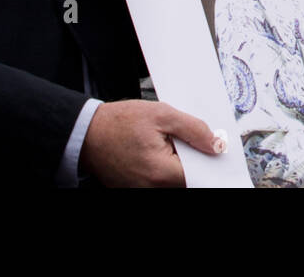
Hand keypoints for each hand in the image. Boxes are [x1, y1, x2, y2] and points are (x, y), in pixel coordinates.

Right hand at [79, 99, 223, 186]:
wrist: (87, 132)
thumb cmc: (119, 122)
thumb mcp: (161, 114)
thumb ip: (193, 129)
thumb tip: (216, 144)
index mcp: (160, 172)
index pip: (199, 174)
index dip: (207, 159)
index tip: (210, 148)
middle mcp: (151, 187)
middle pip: (186, 178)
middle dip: (190, 158)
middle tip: (180, 139)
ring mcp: (141, 190)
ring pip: (172, 179)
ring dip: (175, 162)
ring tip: (163, 142)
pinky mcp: (134, 188)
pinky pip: (158, 180)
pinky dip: (162, 166)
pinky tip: (155, 149)